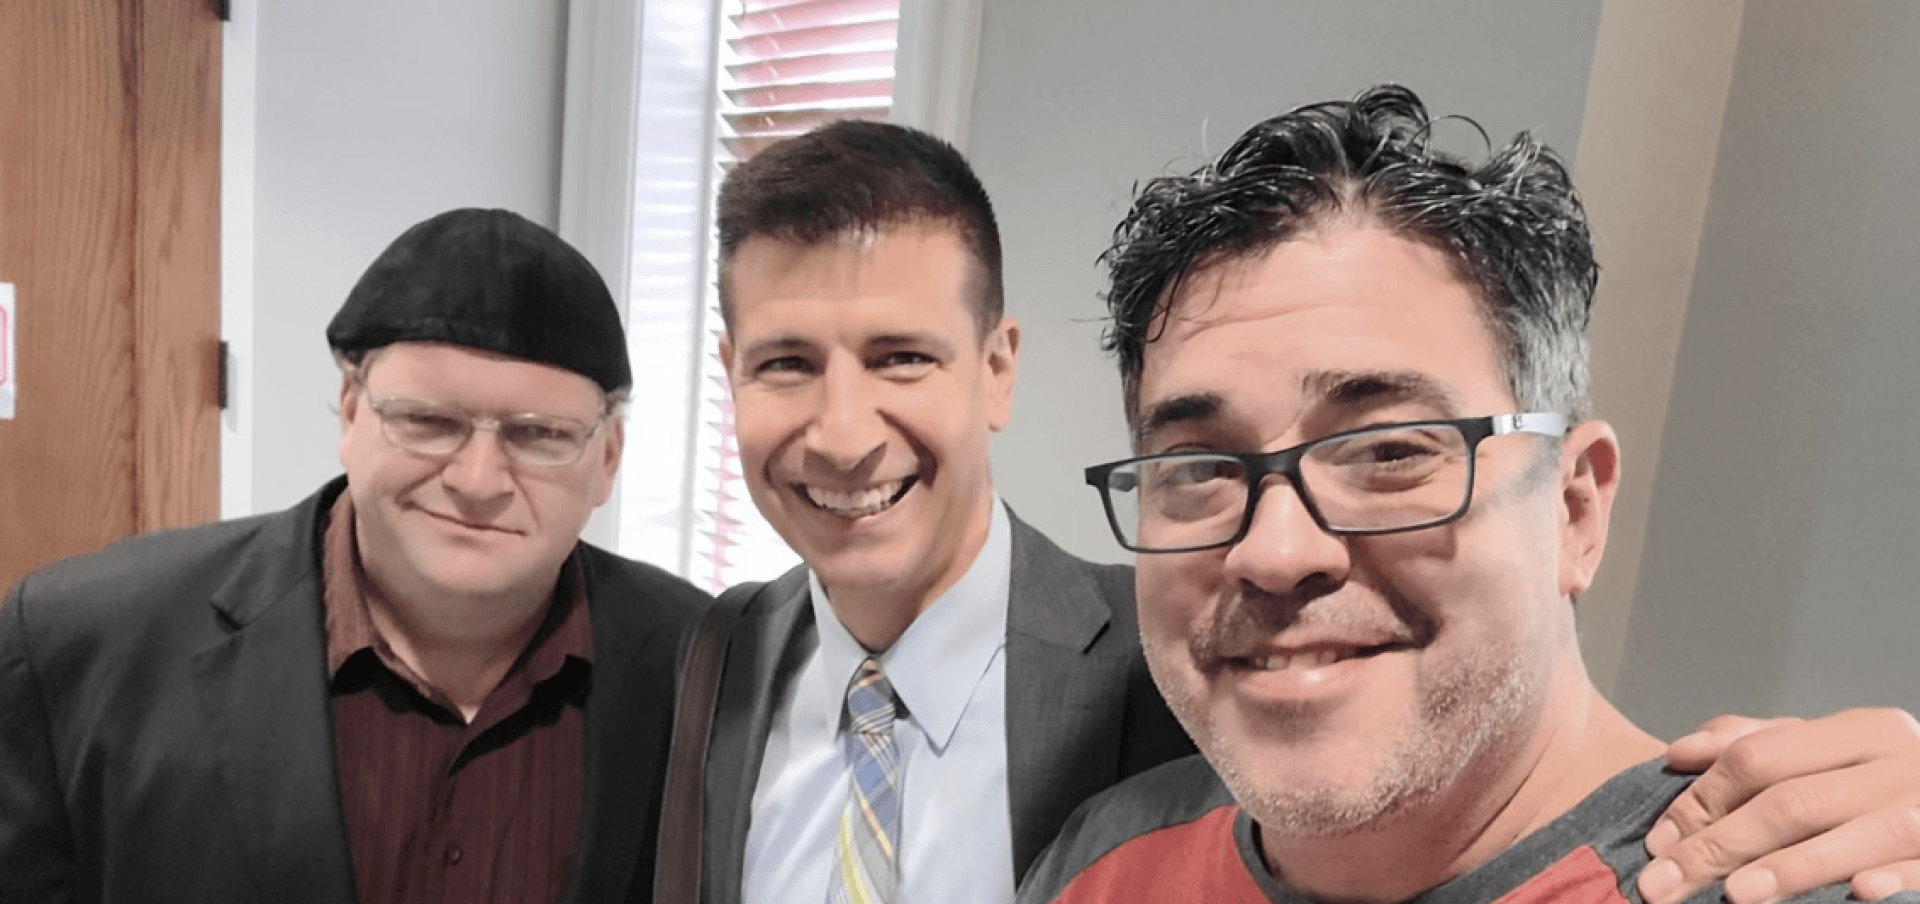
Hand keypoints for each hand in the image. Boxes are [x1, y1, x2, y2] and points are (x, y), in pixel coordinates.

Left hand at [1636, 709, 1919, 903]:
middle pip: (1792, 803)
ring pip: (1852, 839)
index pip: (1760, 758)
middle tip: (1663, 885)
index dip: (1702, 800)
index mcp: (1865, 731)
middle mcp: (1902, 765)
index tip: (1657, 843)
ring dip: (1789, 870)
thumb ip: (1754, 745)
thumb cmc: (1878, 786)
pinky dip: (1890, 882)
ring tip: (1733, 894)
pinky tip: (1857, 893)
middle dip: (1720, 846)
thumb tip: (1680, 753)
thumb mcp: (1825, 754)